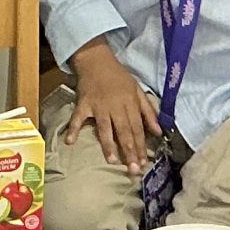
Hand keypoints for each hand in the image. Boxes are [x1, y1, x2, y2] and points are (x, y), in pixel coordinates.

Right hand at [64, 39, 160, 174]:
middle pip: (123, 131)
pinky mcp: (83, 104)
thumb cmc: (119, 77)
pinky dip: (73, 128)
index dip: (141, 146)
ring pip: (104, 128)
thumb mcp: (138, 90)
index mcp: (130, 103)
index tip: (143, 163)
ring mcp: (98, 106)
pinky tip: (70, 142)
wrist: (96, 59)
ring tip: (112, 161)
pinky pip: (77, 118)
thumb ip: (149, 111)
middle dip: (129, 152)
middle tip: (132, 170)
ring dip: (108, 145)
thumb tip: (159, 132)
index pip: (137, 128)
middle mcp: (115, 107)